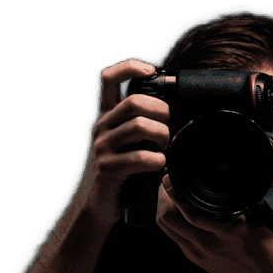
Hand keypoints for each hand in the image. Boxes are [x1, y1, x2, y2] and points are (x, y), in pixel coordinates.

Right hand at [85, 59, 169, 226]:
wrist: (100, 205)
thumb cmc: (123, 172)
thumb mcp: (128, 142)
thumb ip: (141, 124)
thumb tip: (171, 111)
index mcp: (107, 116)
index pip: (109, 79)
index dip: (130, 67)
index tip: (151, 71)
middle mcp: (102, 127)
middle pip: (135, 102)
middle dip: (161, 112)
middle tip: (168, 128)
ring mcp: (103, 147)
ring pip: (139, 126)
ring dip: (162, 136)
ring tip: (165, 148)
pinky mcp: (108, 168)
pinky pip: (140, 157)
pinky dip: (157, 160)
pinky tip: (159, 165)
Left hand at [156, 173, 272, 272]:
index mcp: (232, 229)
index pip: (193, 211)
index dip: (177, 192)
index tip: (174, 172)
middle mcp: (213, 243)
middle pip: (172, 218)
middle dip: (165, 194)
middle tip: (168, 177)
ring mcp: (201, 253)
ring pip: (168, 227)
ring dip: (163, 206)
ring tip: (168, 190)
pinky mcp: (195, 259)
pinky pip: (172, 236)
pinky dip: (168, 219)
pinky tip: (172, 206)